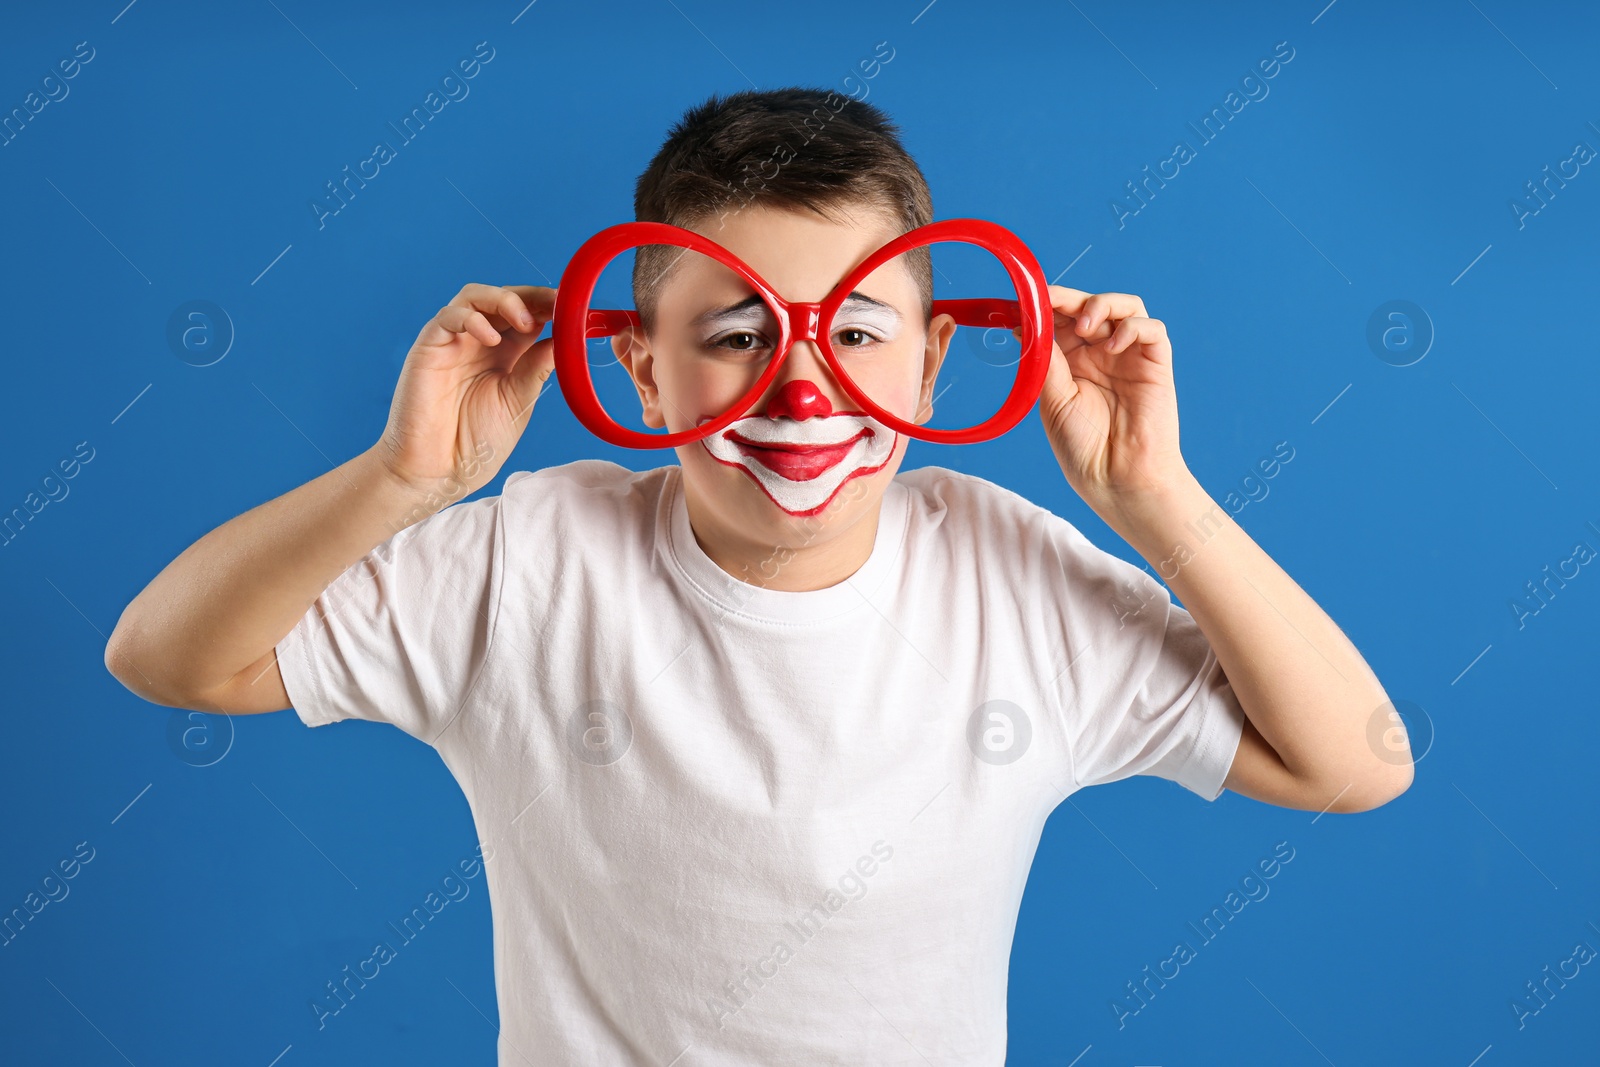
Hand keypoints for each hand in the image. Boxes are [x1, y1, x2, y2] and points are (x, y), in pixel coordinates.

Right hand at [373, 283, 556, 497]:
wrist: (438, 471)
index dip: (548, 306)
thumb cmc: (476, 443)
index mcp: (505, 355)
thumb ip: (536, 367)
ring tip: (525, 320)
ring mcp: (454, 342)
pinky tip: (490, 339)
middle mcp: (479, 343)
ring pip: (476, 297)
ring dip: (504, 299)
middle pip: (504, 299)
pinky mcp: (429, 347)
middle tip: (555, 305)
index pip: (528, 315)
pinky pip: (448, 317)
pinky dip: (472, 319)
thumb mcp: (518, 401)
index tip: (573, 309)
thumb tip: (565, 338)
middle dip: (532, 296)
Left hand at [1022, 286, 1193, 515]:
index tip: (1023, 302)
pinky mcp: (1155, 363)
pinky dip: (1132, 327)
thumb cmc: (1083, 447)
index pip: (1060, 320)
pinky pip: (1151, 329)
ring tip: (1084, 326)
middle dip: (1068, 299)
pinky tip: (1113, 345)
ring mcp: (1129, 356)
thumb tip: (1027, 324)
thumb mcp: (1053, 400)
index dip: (1044, 307)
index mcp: (1071, 362)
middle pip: (1089, 306)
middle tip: (1050, 301)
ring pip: (1124, 307)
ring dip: (1101, 305)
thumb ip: (1046, 360)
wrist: (1116, 479)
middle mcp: (1101, 354)